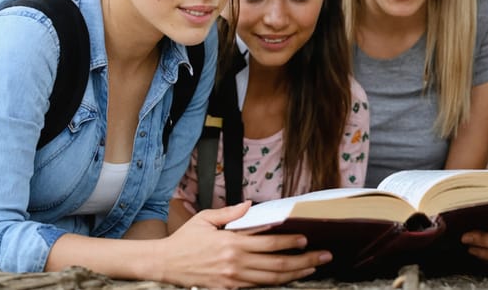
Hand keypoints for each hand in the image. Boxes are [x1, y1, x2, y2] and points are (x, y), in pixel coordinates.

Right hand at [158, 201, 331, 288]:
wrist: (164, 264)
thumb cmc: (185, 240)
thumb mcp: (206, 219)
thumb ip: (230, 212)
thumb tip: (251, 206)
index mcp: (231, 243)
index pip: (269, 243)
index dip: (290, 241)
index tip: (306, 238)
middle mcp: (235, 263)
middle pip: (277, 264)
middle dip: (303, 260)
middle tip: (323, 256)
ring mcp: (233, 279)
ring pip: (271, 279)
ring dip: (295, 273)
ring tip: (312, 267)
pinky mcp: (228, 289)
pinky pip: (257, 286)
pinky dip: (275, 282)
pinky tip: (289, 277)